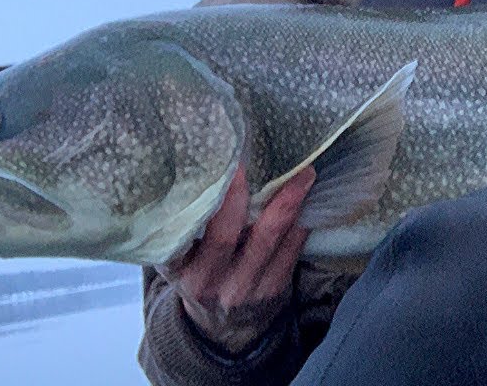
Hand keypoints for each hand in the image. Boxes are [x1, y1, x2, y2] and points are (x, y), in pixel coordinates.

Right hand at [158, 164, 315, 355]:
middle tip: (263, 161)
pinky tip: (308, 198)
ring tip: (303, 173)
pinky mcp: (272, 289)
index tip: (221, 169)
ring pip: (268, 240)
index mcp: (178, 268)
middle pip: (227, 235)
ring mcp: (242, 288)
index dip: (204, 202)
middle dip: (246, 194)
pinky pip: (291, 251)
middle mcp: (207, 281)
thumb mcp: (178, 257)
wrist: (222, 325)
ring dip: (288, 203)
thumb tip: (200, 164)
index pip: (182, 235)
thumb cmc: (198, 272)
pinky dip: (300, 222)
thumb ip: (183, 224)